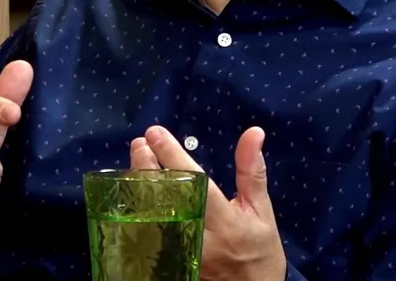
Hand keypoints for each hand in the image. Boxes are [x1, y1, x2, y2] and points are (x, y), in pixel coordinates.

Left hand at [131, 125, 286, 280]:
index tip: (156, 133)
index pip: (194, 182)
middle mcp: (199, 237)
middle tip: (139, 143)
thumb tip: (253, 133)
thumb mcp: (261, 211)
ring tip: (135, 160)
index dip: (172, 155)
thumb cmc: (260, 252)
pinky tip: (134, 193)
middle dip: (147, 167)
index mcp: (224, 221)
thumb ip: (251, 172)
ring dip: (139, 187)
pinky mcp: (169, 263)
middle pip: (164, 198)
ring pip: (151, 215)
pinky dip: (140, 210)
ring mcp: (181, 252)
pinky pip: (148, 233)